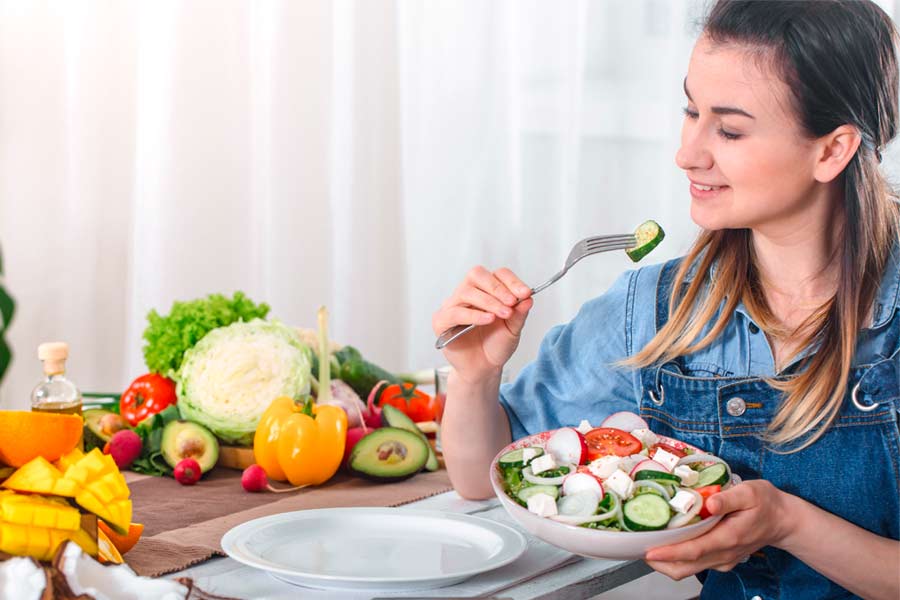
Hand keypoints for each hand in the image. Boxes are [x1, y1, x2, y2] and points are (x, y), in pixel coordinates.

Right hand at [432, 266, 532, 382]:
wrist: (483, 368)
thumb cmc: (496, 345)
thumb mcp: (513, 329)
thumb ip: (519, 313)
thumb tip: (528, 297)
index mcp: (486, 290)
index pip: (497, 274)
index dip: (512, 281)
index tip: (525, 293)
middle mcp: (467, 294)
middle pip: (477, 275)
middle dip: (497, 288)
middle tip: (512, 302)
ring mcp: (452, 306)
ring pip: (466, 292)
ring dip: (488, 302)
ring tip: (502, 314)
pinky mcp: (441, 321)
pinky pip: (455, 312)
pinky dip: (473, 315)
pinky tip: (488, 320)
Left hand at [644, 480, 795, 580]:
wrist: (783, 521)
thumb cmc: (766, 504)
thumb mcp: (750, 492)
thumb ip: (728, 498)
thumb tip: (710, 502)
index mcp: (728, 538)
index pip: (694, 551)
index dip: (670, 553)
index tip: (650, 551)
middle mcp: (723, 554)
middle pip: (685, 567)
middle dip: (660, 562)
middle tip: (639, 548)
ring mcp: (722, 559)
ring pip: (688, 569)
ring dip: (667, 562)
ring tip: (648, 545)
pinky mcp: (721, 559)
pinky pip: (695, 564)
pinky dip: (678, 558)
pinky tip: (668, 543)